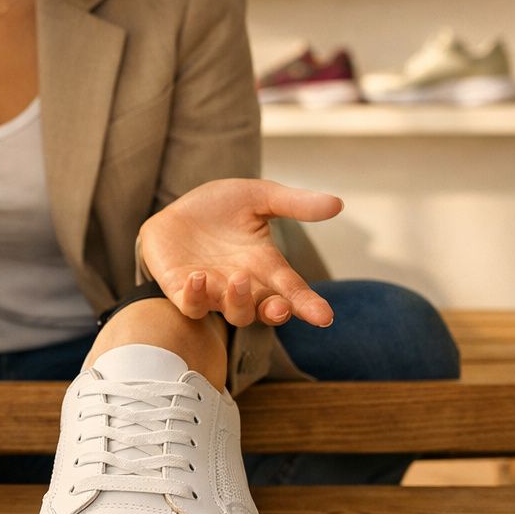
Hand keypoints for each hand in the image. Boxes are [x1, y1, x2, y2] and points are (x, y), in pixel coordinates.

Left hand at [139, 178, 342, 327]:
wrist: (177, 208)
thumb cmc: (220, 208)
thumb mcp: (259, 197)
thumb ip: (294, 204)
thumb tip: (337, 204)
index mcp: (265, 266)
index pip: (291, 290)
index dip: (308, 305)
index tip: (325, 316)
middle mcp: (242, 285)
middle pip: (264, 311)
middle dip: (274, 313)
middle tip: (281, 306)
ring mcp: (213, 291)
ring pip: (232, 313)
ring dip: (238, 301)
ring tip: (239, 278)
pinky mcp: (182, 290)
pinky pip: (191, 305)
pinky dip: (196, 296)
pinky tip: (197, 276)